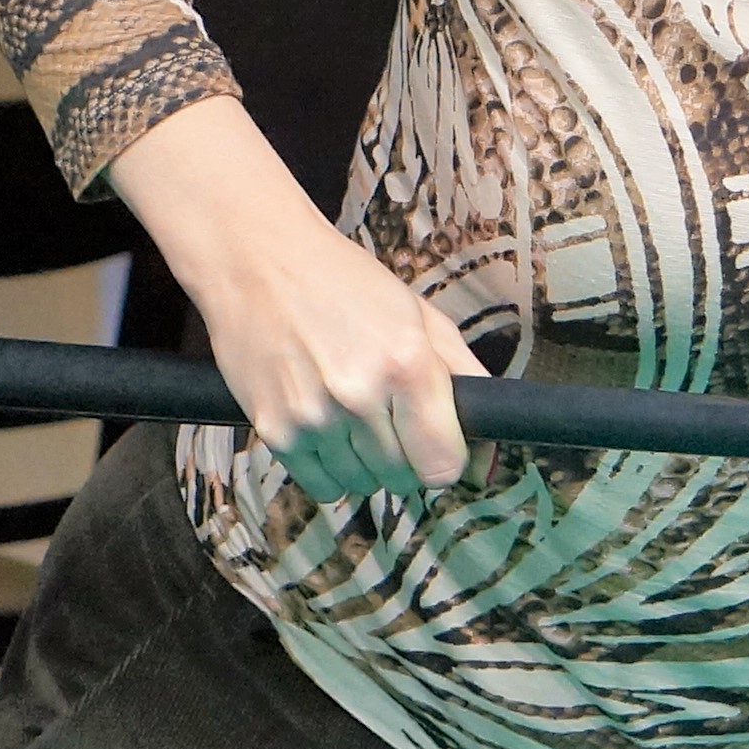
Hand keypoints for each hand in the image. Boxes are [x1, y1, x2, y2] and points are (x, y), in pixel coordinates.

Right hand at [108, 97, 482, 493]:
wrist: (257, 261)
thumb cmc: (346, 285)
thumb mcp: (422, 318)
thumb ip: (466, 381)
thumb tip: (491, 457)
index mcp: (406, 363)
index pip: (443, 464)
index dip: (448, 461)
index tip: (439, 445)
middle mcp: (359, 395)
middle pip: (403, 479)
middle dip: (406, 457)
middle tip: (391, 418)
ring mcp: (312, 417)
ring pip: (362, 485)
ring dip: (367, 463)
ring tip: (354, 415)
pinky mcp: (273, 430)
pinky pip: (321, 487)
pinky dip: (330, 470)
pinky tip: (327, 429)